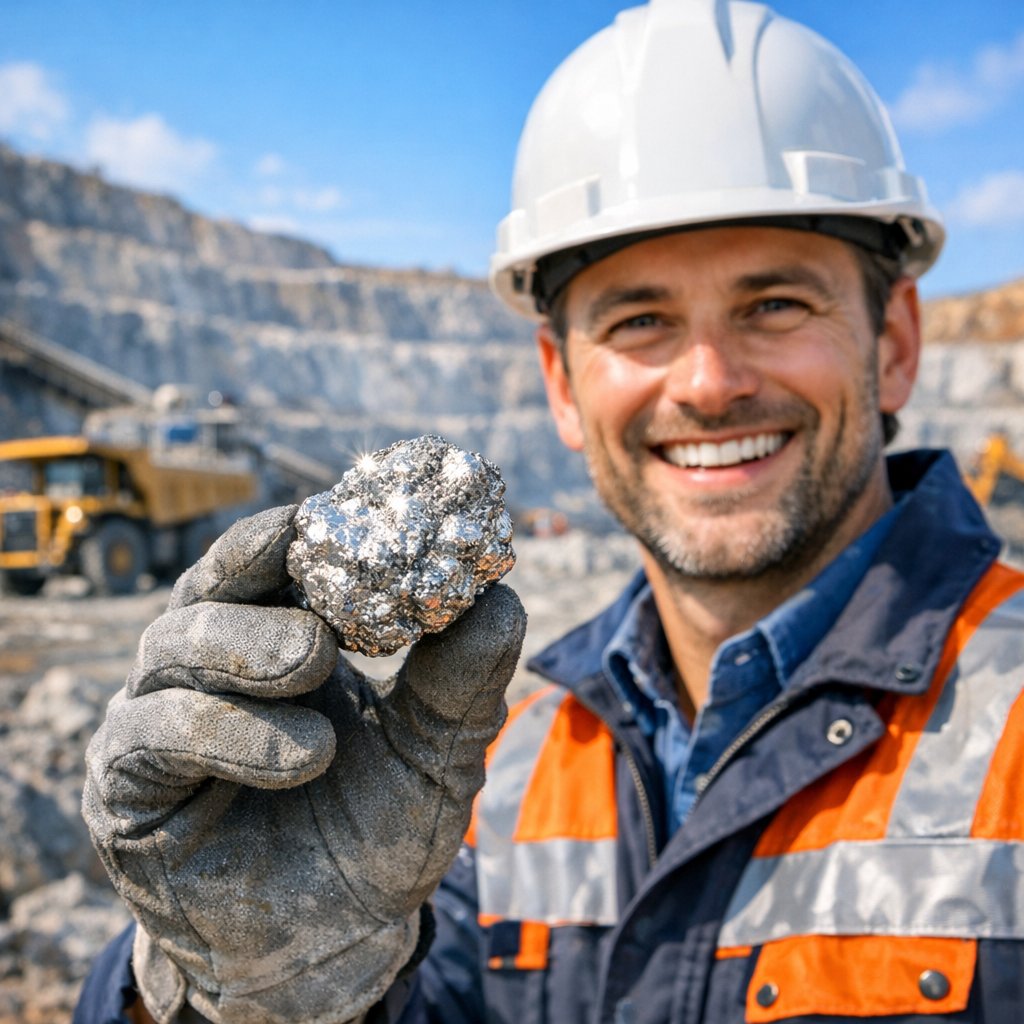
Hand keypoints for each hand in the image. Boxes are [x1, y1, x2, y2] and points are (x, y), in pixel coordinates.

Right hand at [83, 505, 525, 1023]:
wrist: (329, 944)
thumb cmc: (374, 832)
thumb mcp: (435, 755)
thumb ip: (462, 683)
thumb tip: (504, 600)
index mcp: (276, 637)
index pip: (271, 561)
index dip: (301, 532)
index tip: (342, 510)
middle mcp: (208, 665)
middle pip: (210, 587)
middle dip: (261, 579)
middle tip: (326, 610)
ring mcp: (159, 720)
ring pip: (173, 651)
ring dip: (248, 657)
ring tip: (317, 680)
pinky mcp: (125, 788)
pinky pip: (152, 738)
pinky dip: (223, 736)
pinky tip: (300, 758)